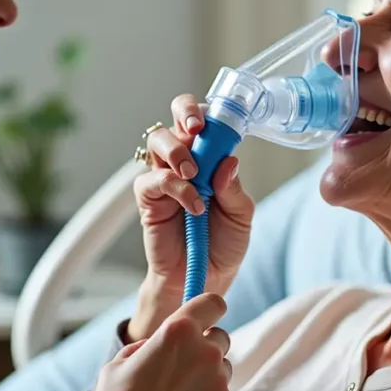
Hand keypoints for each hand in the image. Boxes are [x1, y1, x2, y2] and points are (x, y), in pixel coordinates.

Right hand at [90, 293, 231, 390]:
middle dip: (205, 345)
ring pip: (223, 367)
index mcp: (179, 331)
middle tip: (182, 365)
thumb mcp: (120, 361)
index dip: (209, 308)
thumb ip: (146, 345)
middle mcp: (204, 352)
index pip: (213, 303)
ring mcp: (217, 382)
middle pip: (221, 336)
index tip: (205, 316)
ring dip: (208, 374)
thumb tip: (156, 345)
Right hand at [131, 94, 254, 337]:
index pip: (205, 120)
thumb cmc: (223, 243)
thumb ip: (234, 189)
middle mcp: (185, 161)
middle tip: (197, 129)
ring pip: (158, 141)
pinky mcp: (148, 199)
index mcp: (210, 158)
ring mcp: (164, 177)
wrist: (205, 278)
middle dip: (185, 113)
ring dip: (177, 150)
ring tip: (194, 174)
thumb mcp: (241, 216)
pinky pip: (152, 180)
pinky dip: (175, 187)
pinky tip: (193, 205)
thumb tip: (228, 162)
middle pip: (175, 119)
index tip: (216, 118)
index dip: (207, 111)